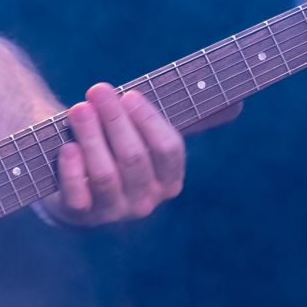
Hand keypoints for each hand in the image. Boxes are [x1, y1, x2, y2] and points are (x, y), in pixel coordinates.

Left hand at [44, 83, 236, 225]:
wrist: (73, 179)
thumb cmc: (118, 147)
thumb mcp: (150, 133)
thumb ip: (191, 119)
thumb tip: (239, 104)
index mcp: (169, 181)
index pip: (168, 150)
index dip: (148, 120)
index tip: (129, 94)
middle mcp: (145, 201)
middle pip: (134, 159)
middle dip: (115, 120)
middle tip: (97, 90)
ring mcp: (112, 212)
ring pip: (105, 174)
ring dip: (91, 137)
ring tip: (78, 108)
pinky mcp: (79, 216)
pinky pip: (78, 197)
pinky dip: (72, 171)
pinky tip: (67, 147)